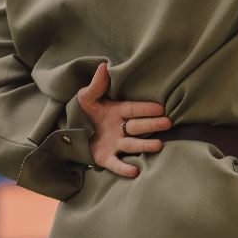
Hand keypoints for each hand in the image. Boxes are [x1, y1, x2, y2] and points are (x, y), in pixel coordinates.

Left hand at [77, 62, 171, 178]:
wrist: (69, 133)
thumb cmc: (83, 112)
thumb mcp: (86, 97)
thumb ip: (96, 85)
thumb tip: (103, 66)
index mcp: (118, 112)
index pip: (133, 109)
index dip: (145, 109)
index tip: (160, 108)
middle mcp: (120, 129)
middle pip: (137, 126)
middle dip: (152, 125)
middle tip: (168, 123)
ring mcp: (115, 144)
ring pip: (132, 144)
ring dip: (145, 145)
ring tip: (158, 145)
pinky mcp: (105, 158)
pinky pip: (116, 164)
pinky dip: (124, 168)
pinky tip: (135, 172)